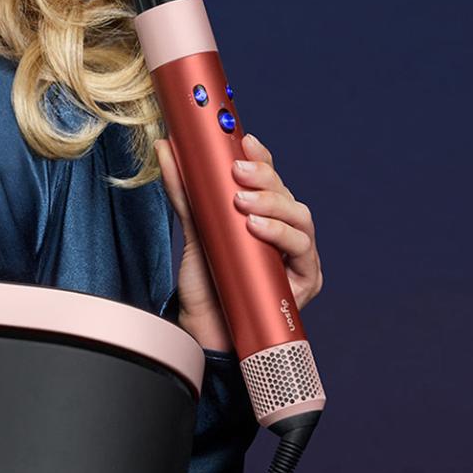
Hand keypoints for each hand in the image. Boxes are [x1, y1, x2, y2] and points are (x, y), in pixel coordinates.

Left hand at [158, 133, 322, 354]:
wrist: (204, 332)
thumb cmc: (205, 283)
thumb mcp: (192, 231)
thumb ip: (185, 193)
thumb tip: (168, 149)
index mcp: (265, 218)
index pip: (271, 181)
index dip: (262, 159)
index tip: (244, 140)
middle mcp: (286, 235)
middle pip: (287, 196)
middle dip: (265, 179)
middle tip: (236, 172)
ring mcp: (298, 259)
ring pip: (301, 220)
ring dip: (274, 206)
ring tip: (243, 203)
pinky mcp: (304, 283)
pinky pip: (301, 252)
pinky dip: (281, 236)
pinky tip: (257, 229)